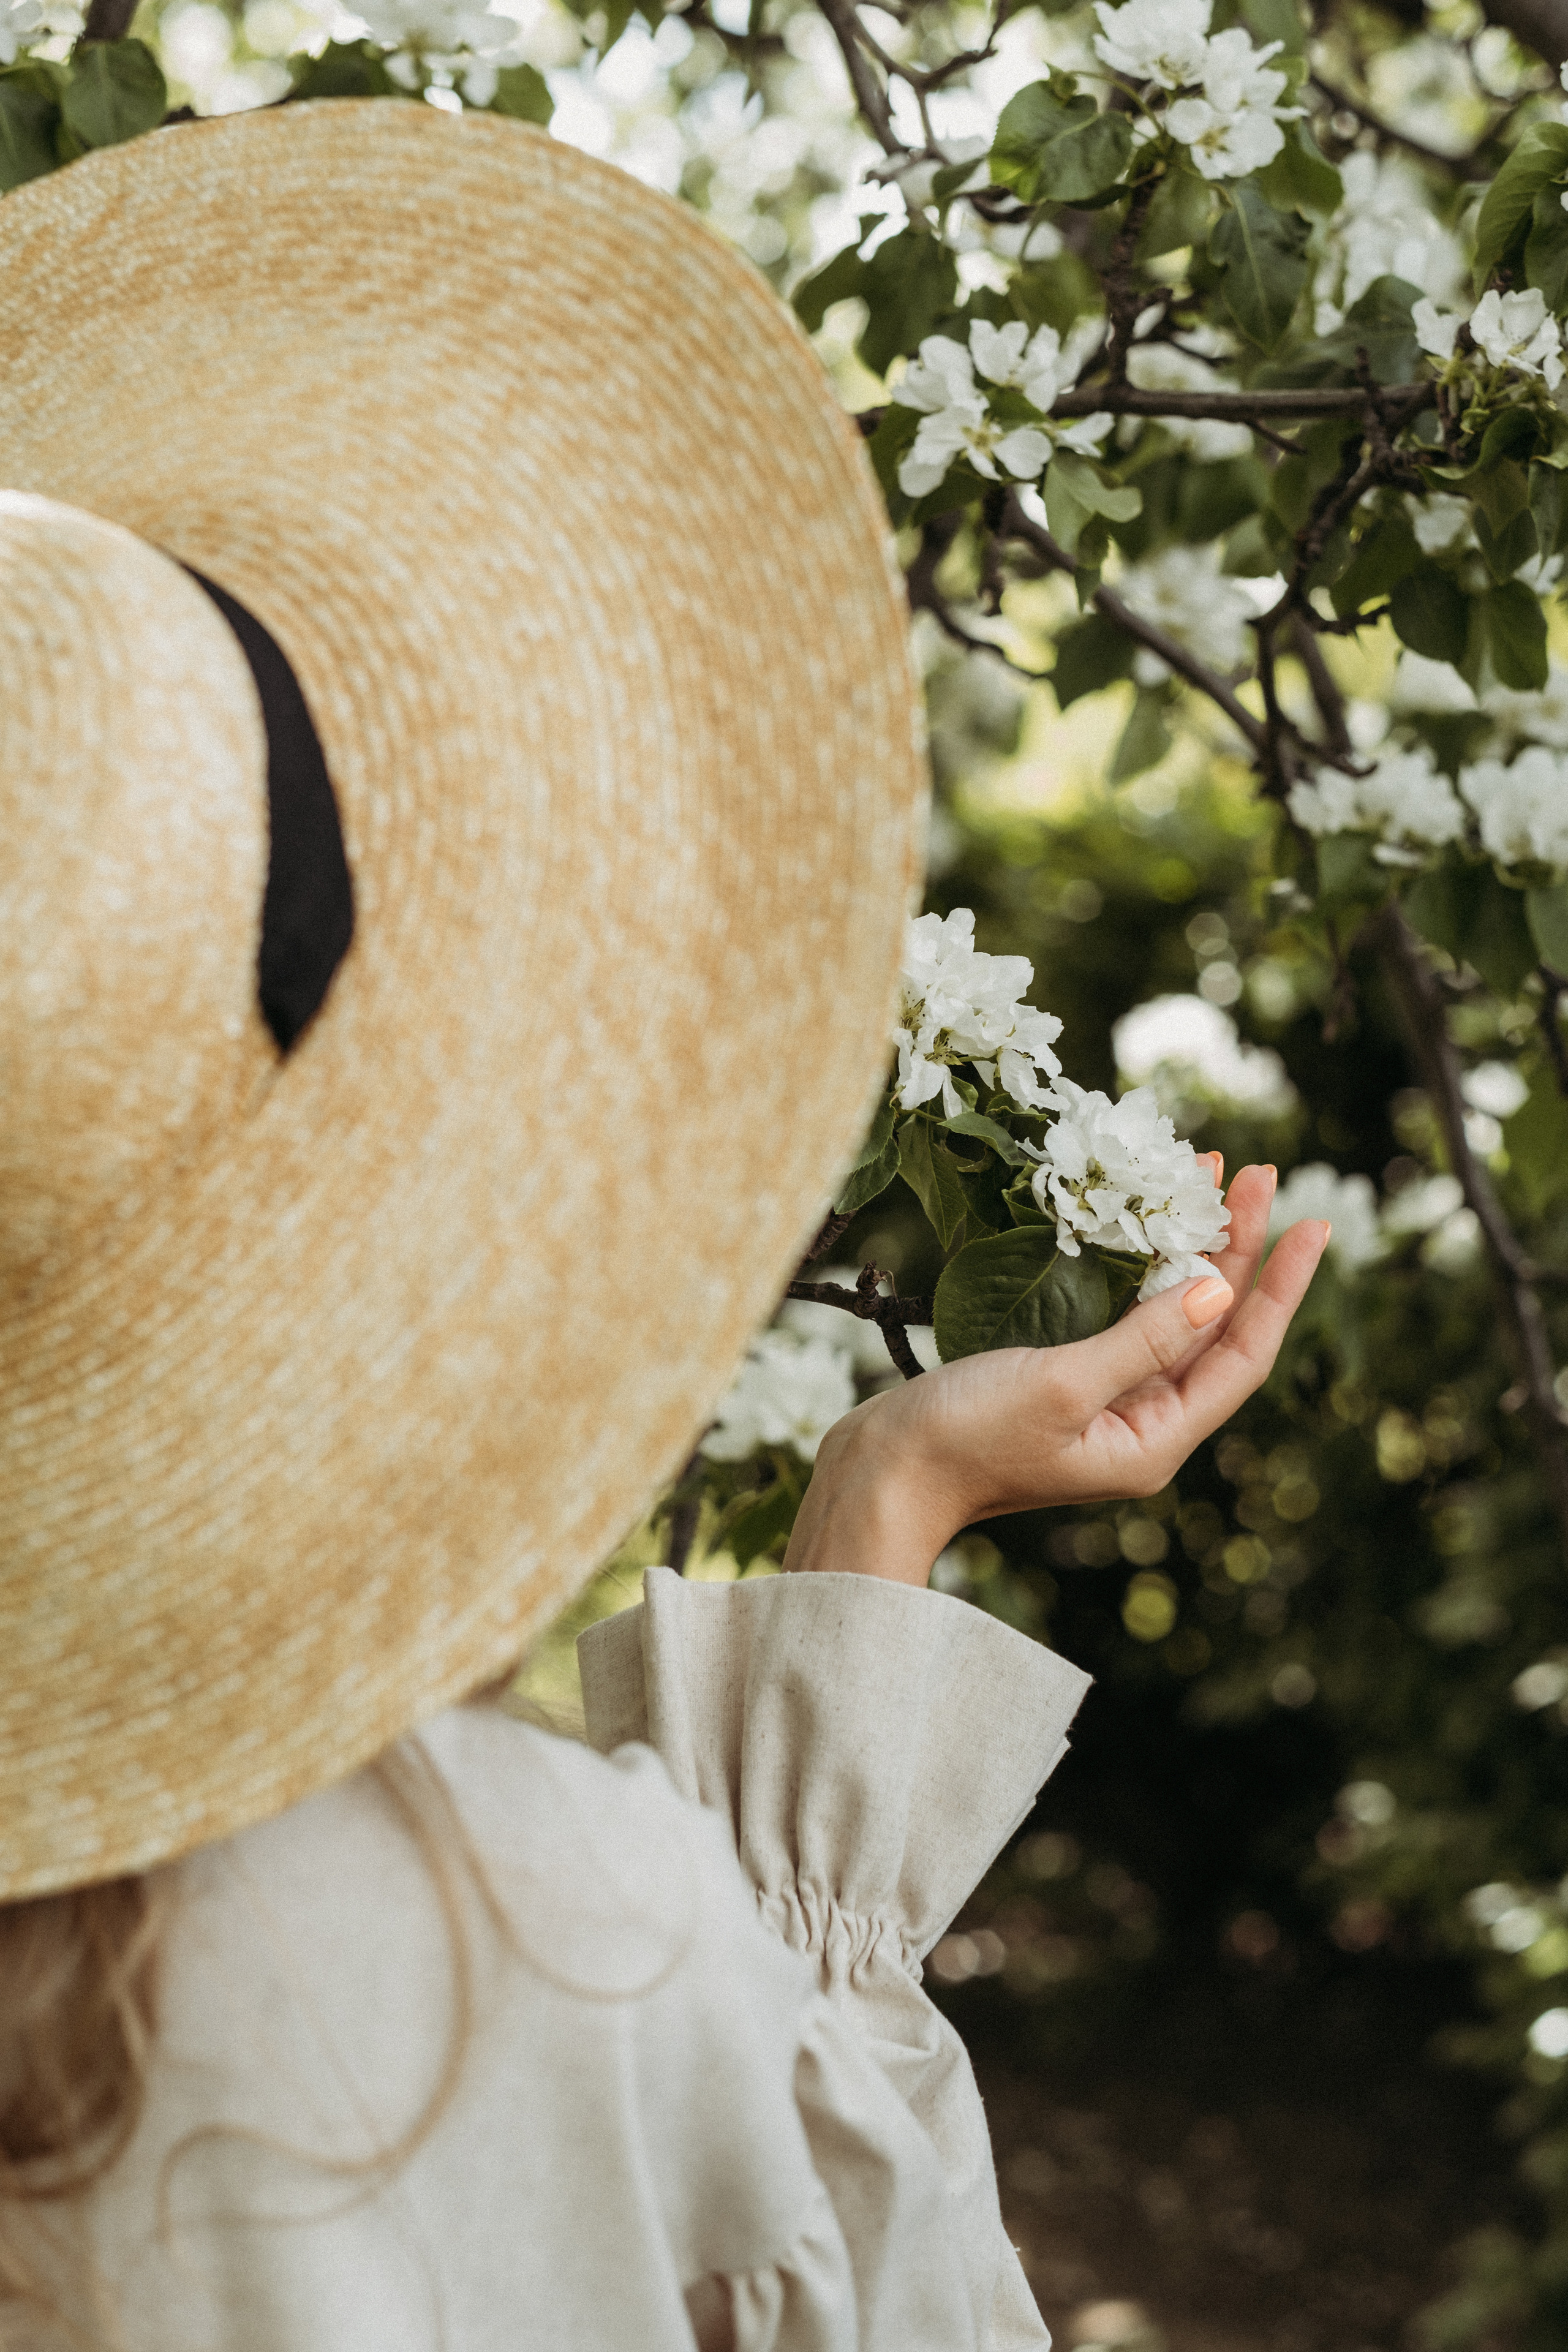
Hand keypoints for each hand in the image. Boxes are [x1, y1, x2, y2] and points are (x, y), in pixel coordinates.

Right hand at [781, 1164, 1328, 1586]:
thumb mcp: (1060, 1384)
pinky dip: (1141, 1266)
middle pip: (1212, 1329)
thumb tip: (1214, 1293)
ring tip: (1208, 1178)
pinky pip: (1124, 1317)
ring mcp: (1102, 1403)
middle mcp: (1140, 1425)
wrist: (880, 1475)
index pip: (1243, 1357)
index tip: (1312, 1223)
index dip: (1280, 1289)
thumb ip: (1141, 1339)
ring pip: (1169, 1316)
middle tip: (1257, 1173)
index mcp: (1154, 1442)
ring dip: (1191, 1249)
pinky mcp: (1062, 1382)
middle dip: (1238, 1251)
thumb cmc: (963, 1440)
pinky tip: (1145, 1224)